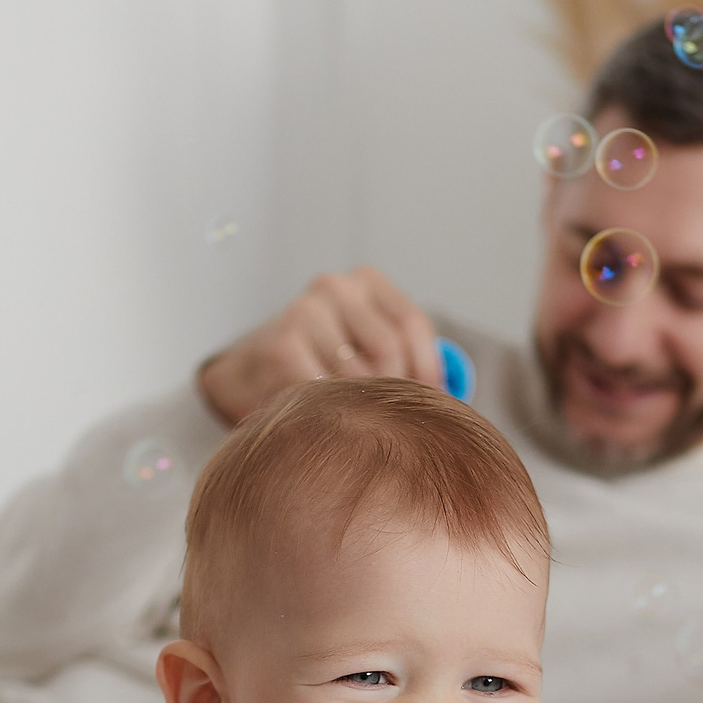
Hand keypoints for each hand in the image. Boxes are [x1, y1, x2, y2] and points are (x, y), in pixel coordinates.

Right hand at [195, 267, 441, 424]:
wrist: (248, 371)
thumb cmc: (318, 363)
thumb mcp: (363, 346)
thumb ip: (404, 358)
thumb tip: (454, 395)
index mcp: (364, 281)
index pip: (412, 324)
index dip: (428, 369)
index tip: (433, 401)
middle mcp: (334, 287)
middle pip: (390, 349)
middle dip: (393, 391)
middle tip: (387, 419)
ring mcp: (304, 312)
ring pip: (359, 374)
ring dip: (361, 405)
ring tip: (355, 420)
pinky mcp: (282, 345)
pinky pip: (326, 390)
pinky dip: (332, 411)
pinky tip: (325, 418)